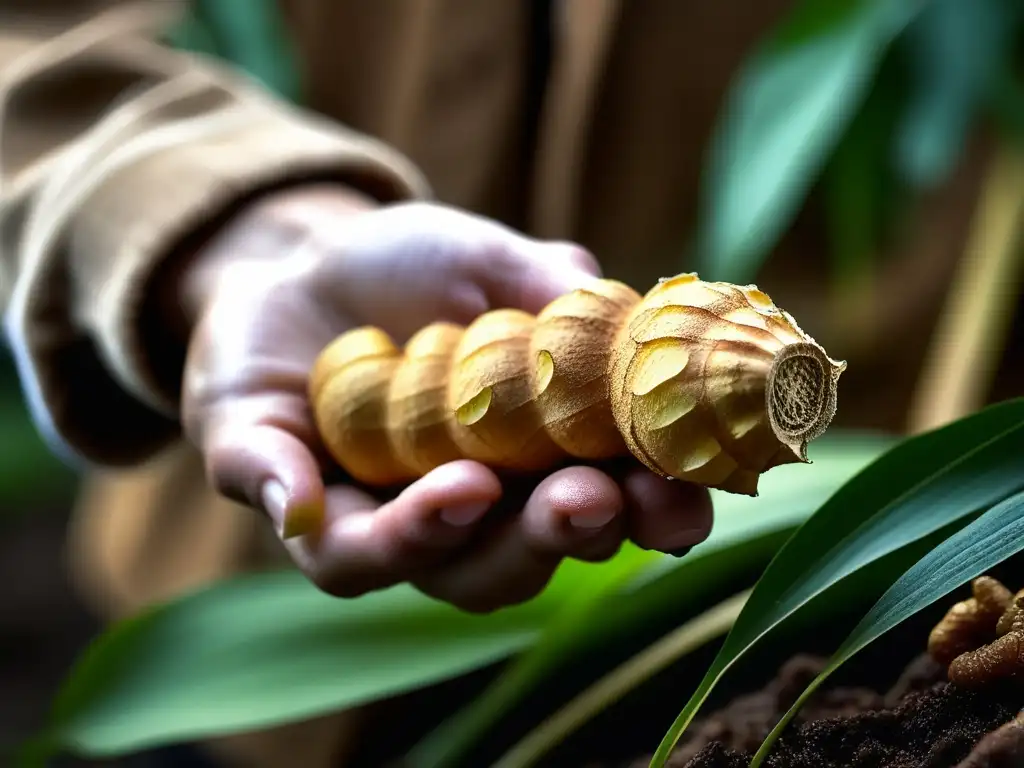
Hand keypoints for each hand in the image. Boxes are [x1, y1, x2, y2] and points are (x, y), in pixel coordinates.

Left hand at [176, 186, 712, 612]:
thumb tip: (618, 305)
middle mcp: (463, 510)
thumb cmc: (415, 271)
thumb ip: (550, 286)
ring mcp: (379, 515)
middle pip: (515, 561)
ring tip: (469, 488)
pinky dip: (304, 515)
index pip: (603, 508)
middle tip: (588, 501)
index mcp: (529, 461)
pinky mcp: (296, 500)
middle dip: (558, 538)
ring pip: (420, 566)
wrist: (304, 266)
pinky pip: (306, 532)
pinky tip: (304, 499)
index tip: (682, 504)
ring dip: (446, 539)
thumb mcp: (487, 261)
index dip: (648, 517)